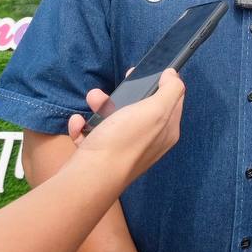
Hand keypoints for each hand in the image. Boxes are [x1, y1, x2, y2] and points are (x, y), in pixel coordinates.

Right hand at [66, 69, 184, 184]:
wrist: (89, 177)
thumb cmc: (123, 142)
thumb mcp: (155, 111)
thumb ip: (170, 90)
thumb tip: (173, 76)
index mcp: (164, 132)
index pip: (172, 102)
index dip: (163, 84)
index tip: (149, 73)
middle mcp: (146, 142)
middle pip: (140, 109)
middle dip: (127, 94)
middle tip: (121, 83)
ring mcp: (121, 150)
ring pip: (113, 120)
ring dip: (101, 105)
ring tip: (93, 98)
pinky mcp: (99, 156)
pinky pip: (92, 135)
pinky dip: (84, 126)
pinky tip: (78, 123)